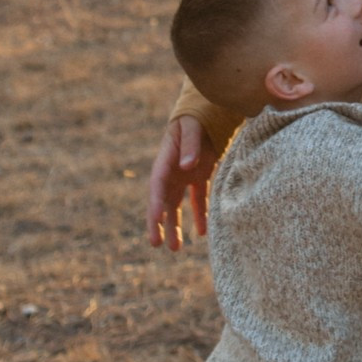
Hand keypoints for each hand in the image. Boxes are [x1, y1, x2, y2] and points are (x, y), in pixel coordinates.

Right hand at [146, 115, 218, 250]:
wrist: (205, 112)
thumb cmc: (195, 117)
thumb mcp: (192, 127)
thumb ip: (190, 145)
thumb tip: (187, 165)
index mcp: (166, 159)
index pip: (157, 185)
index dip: (156, 202)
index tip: (156, 219)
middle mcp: (172, 171)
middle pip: (162, 201)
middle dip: (158, 223)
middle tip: (155, 243)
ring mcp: (184, 175)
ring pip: (177, 206)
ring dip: (175, 226)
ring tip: (174, 249)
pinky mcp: (198, 177)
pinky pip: (198, 200)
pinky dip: (200, 215)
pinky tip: (201, 232)